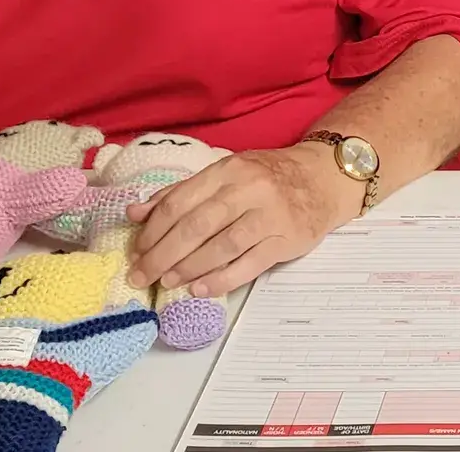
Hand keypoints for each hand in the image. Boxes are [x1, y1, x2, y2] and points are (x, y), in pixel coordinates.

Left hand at [127, 146, 354, 299]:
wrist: (323, 178)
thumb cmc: (267, 177)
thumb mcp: (225, 174)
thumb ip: (181, 193)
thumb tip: (135, 214)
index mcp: (227, 170)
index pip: (180, 201)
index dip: (153, 230)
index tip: (136, 251)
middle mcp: (248, 189)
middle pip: (196, 226)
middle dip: (163, 255)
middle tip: (142, 275)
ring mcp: (269, 215)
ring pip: (222, 246)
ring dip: (189, 268)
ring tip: (168, 282)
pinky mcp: (286, 239)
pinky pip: (249, 264)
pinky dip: (222, 279)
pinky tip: (201, 289)